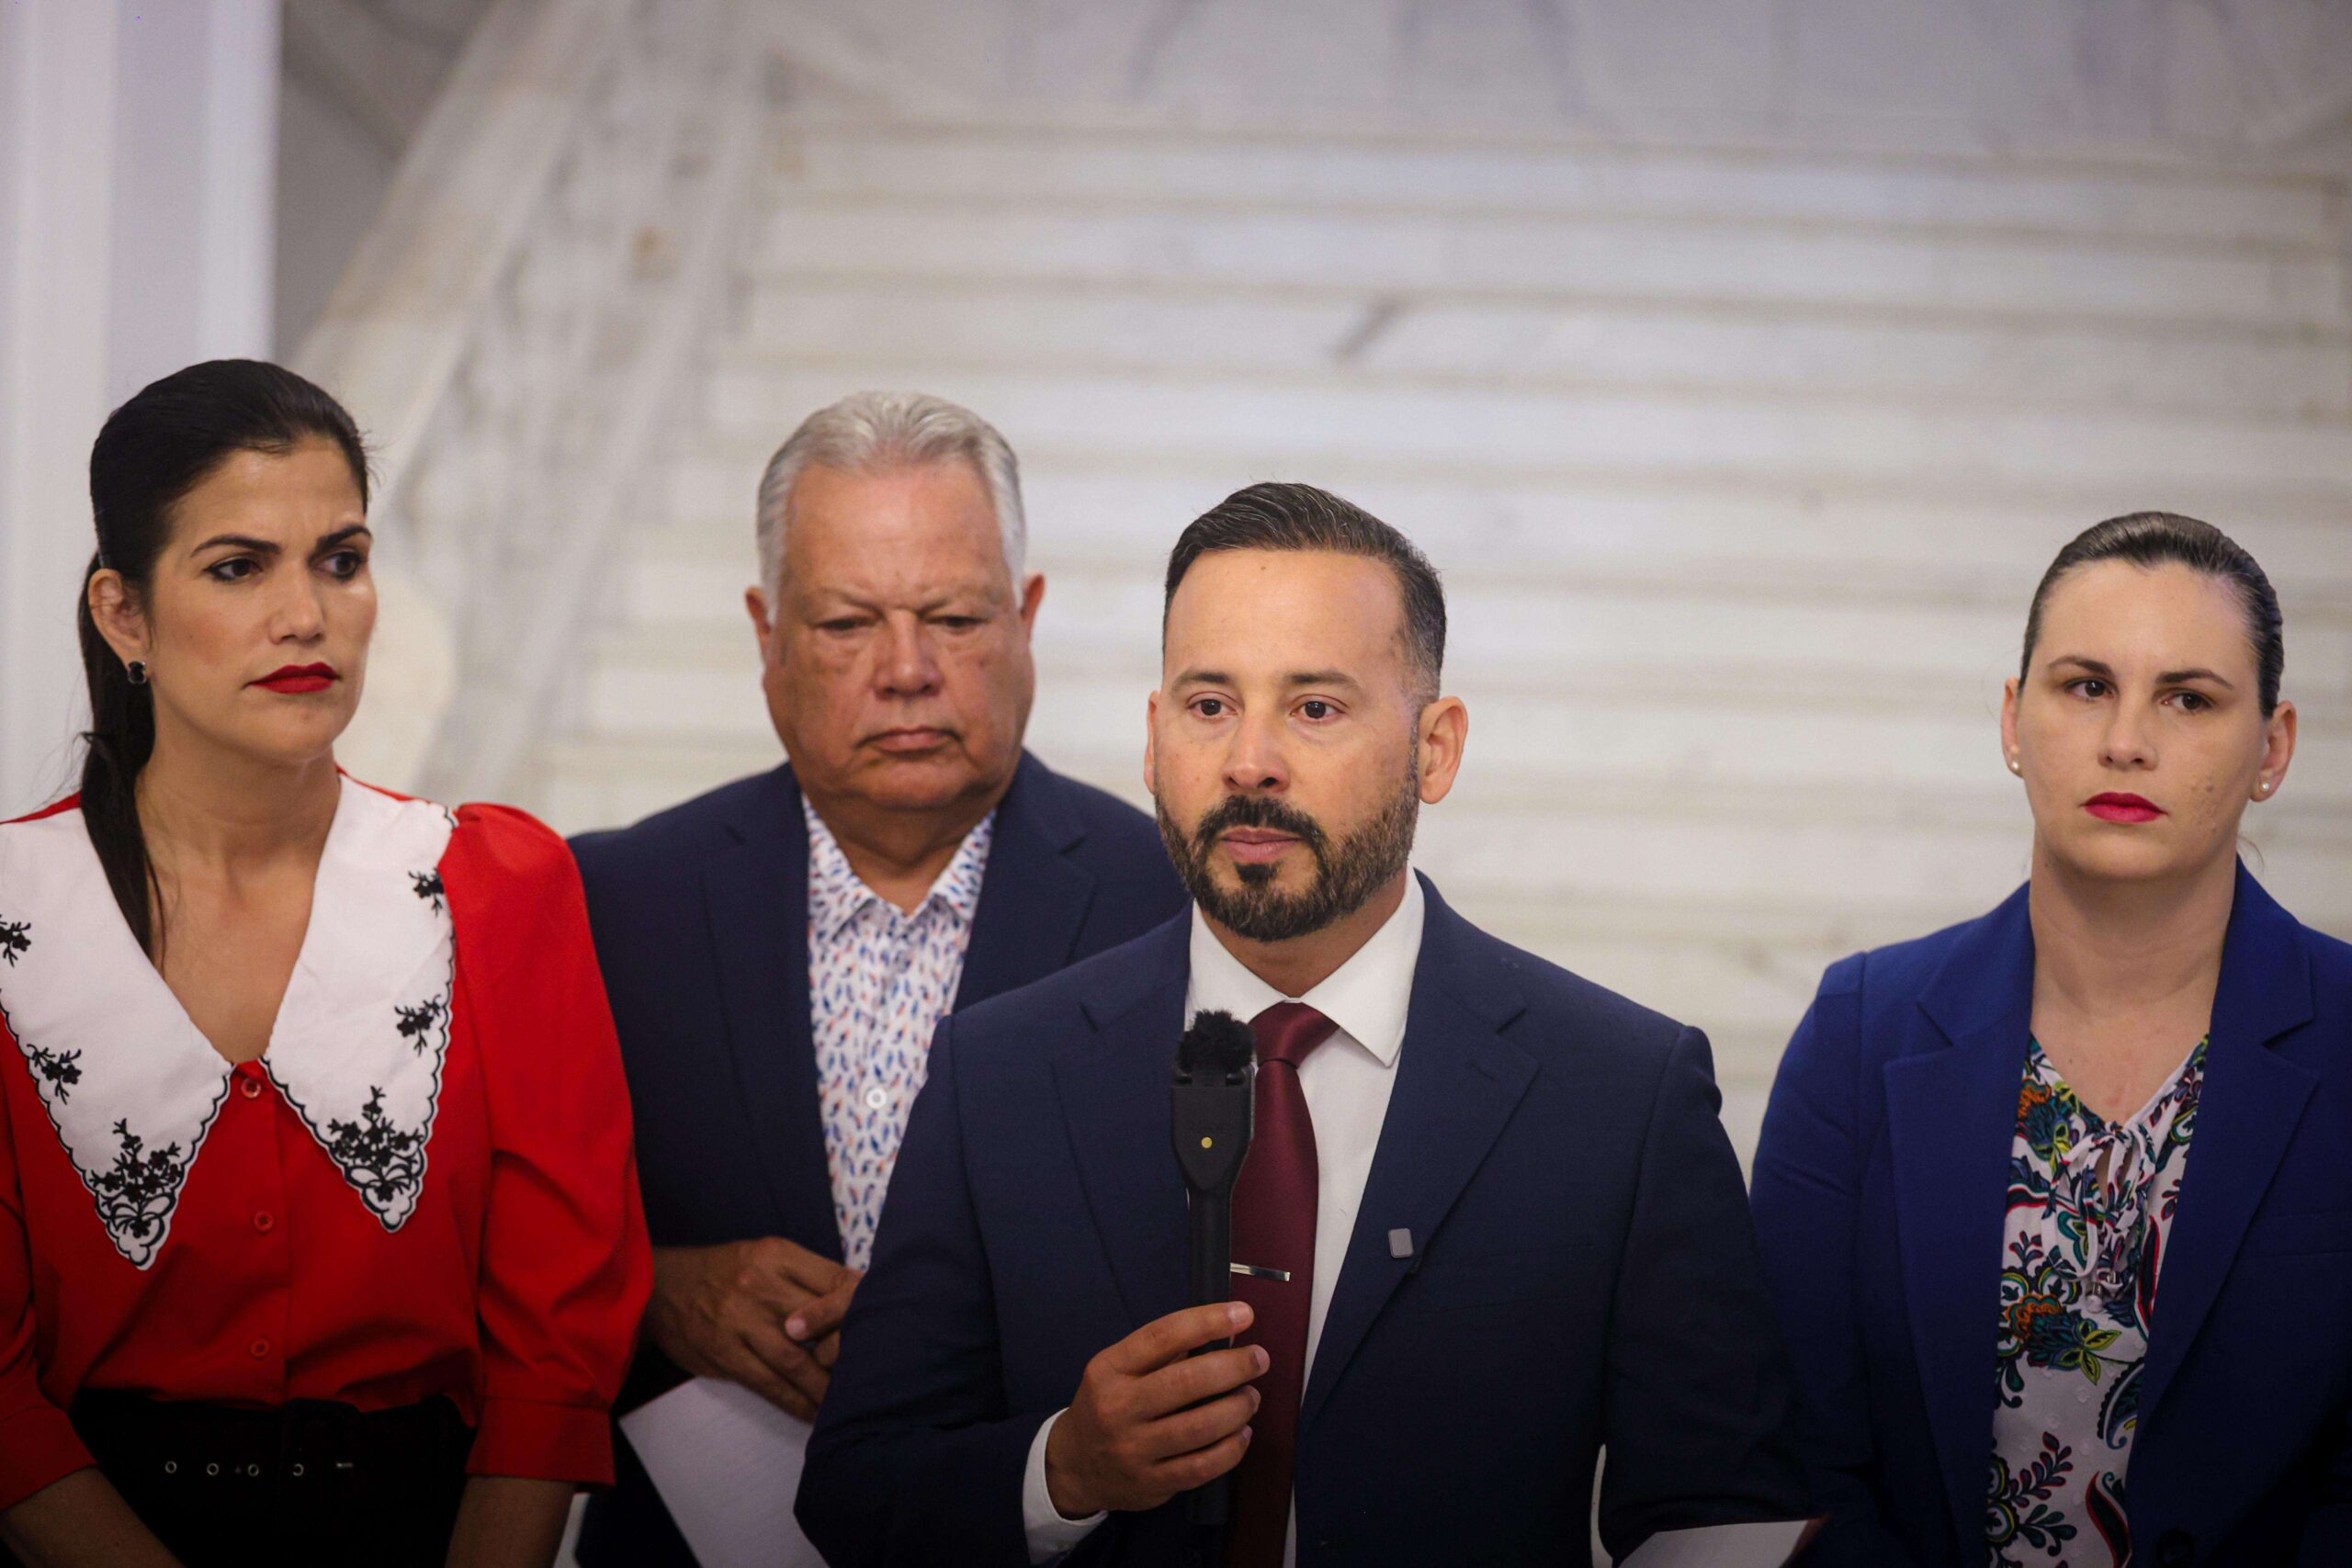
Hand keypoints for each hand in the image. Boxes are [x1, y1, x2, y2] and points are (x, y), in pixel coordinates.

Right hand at [645, 1239, 859, 1420]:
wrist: (659, 1285)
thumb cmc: (724, 1272)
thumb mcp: (764, 1257)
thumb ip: (805, 1276)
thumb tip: (855, 1302)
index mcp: (778, 1255)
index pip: (838, 1280)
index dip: (863, 1309)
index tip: (880, 1328)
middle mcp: (761, 1284)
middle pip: (823, 1321)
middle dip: (849, 1352)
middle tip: (870, 1373)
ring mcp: (741, 1320)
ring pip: (798, 1360)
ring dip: (826, 1387)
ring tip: (847, 1403)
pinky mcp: (724, 1352)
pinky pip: (768, 1383)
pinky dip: (795, 1401)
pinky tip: (812, 1412)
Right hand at [1044, 1301, 1263, 1517]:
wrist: (1076, 1465)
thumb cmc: (1108, 1404)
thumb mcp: (1119, 1369)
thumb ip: (1166, 1352)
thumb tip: (1227, 1331)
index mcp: (1110, 1369)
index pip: (1162, 1337)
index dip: (1207, 1322)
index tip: (1243, 1313)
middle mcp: (1118, 1408)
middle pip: (1187, 1382)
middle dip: (1234, 1367)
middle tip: (1259, 1359)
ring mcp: (1134, 1450)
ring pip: (1200, 1427)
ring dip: (1237, 1408)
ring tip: (1251, 1397)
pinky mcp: (1151, 1483)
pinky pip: (1202, 1467)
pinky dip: (1231, 1449)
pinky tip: (1242, 1433)